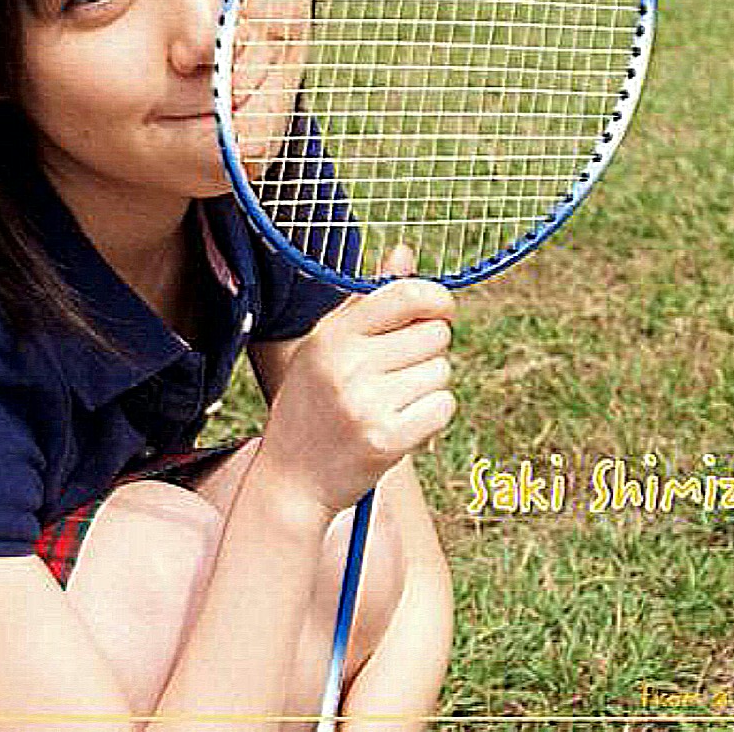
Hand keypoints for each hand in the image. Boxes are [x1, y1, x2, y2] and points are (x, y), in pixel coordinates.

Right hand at [257, 246, 455, 513]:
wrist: (290, 480)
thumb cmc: (312, 406)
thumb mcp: (326, 346)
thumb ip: (368, 301)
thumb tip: (404, 252)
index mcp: (331, 335)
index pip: (406, 295)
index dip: (436, 300)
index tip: (439, 312)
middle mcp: (347, 365)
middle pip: (434, 335)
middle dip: (427, 351)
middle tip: (397, 374)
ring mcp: (366, 404)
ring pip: (441, 372)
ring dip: (428, 387)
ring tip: (392, 403)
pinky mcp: (386, 440)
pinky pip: (442, 407)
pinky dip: (431, 416)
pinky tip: (402, 425)